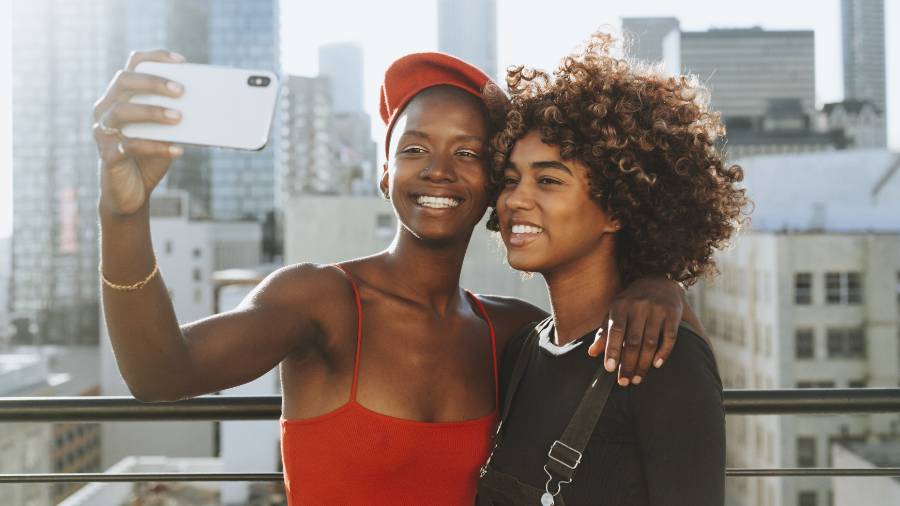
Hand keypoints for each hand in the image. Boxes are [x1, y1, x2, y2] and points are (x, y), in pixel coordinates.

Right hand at [93, 49, 185, 216]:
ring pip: (122, 111)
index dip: (155, 58)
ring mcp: (104, 131)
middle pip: (124, 81)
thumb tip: (203, 104)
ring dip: (153, 112)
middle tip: (181, 90)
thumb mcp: (165, 133)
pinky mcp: (108, 156)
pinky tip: (178, 150)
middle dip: (154, 82)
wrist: (131, 194)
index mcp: (120, 96)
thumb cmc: (149, 157)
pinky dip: (157, 146)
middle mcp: (106, 109)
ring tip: (179, 117)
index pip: (133, 65)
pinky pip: (131, 146)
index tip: (182, 62)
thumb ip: (175, 117)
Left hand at [587, 277, 683, 385]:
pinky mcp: (673, 313)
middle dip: (628, 364)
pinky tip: (656, 365)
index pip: (615, 331)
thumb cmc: (631, 302)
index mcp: (620, 305)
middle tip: (624, 382)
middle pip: (633, 341)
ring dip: (643, 364)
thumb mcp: (615, 312)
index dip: (612, 350)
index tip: (609, 369)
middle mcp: (639, 306)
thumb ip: (604, 332)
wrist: (659, 282)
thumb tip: (591, 353)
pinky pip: (669, 338)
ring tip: (637, 379)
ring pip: (650, 342)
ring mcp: (657, 309)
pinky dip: (663, 353)